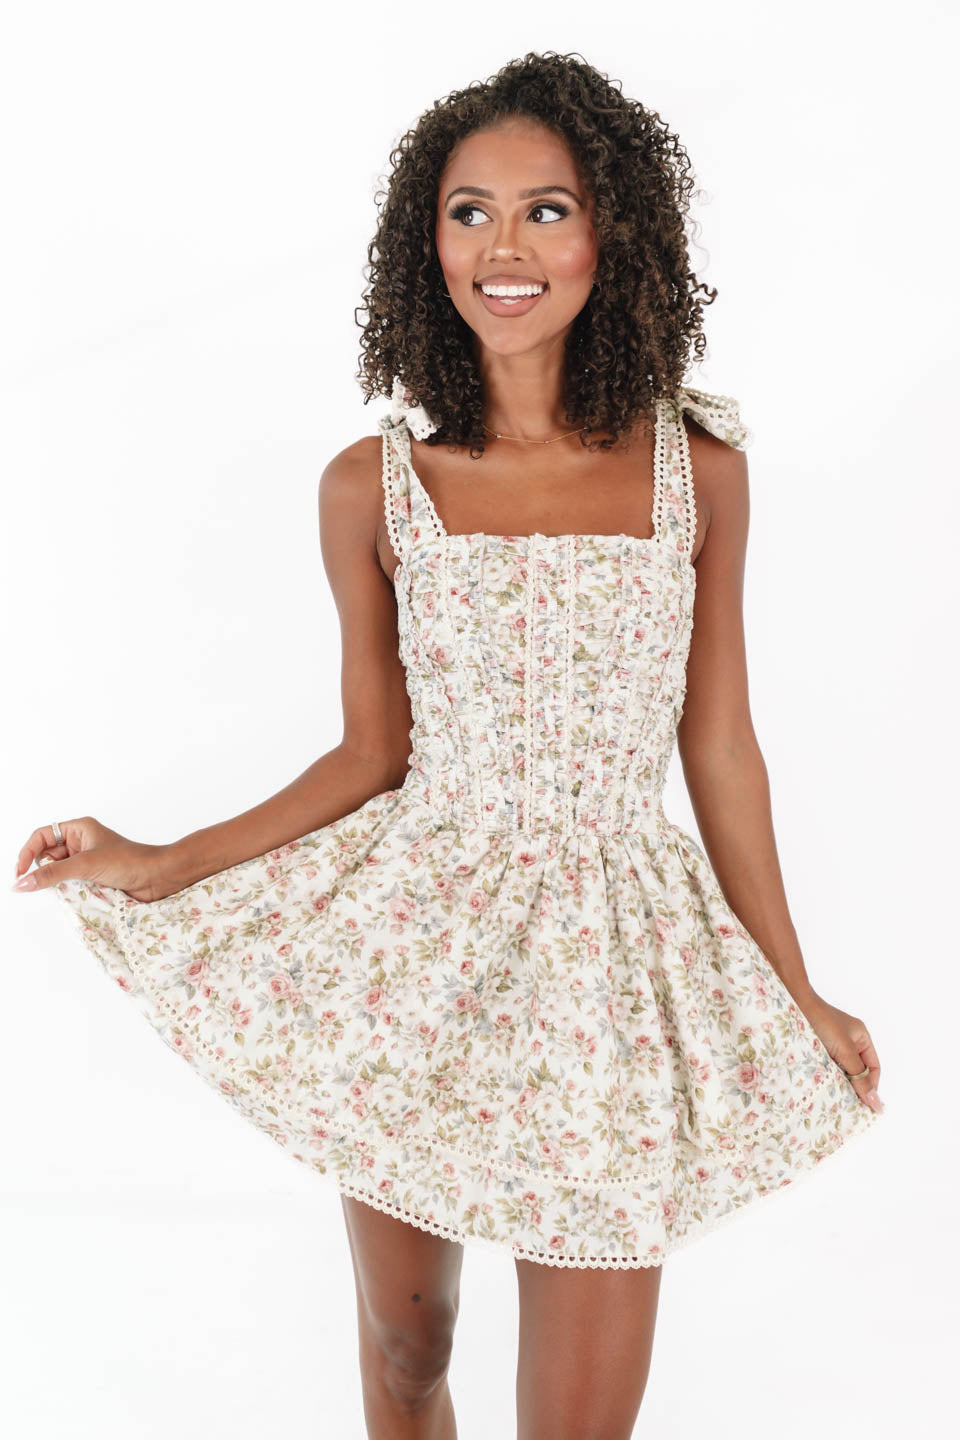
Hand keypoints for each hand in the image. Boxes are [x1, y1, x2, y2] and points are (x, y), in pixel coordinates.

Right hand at [13, 816, 185, 902]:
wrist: (158, 878)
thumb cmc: (129, 861)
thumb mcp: (85, 865)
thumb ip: (52, 874)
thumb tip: (21, 882)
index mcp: (79, 828)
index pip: (42, 836)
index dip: (27, 853)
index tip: (19, 873)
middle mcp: (81, 842)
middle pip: (47, 856)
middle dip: (44, 870)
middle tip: (46, 883)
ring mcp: (86, 860)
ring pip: (58, 872)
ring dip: (59, 883)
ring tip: (71, 888)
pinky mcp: (92, 877)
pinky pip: (70, 884)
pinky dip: (69, 891)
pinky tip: (77, 895)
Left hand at [794, 986, 882, 1113]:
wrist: (791, 1003)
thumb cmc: (821, 1022)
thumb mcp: (844, 1050)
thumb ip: (859, 1076)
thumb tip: (876, 1103)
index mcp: (861, 1037)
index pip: (873, 1068)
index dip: (871, 1086)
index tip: (863, 1105)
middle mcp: (848, 1041)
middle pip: (857, 1071)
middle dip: (853, 1087)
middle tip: (847, 1106)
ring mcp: (830, 1044)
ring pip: (840, 1070)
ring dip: (837, 1083)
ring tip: (833, 1098)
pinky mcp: (815, 1047)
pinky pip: (825, 1066)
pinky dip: (824, 1076)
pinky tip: (819, 1086)